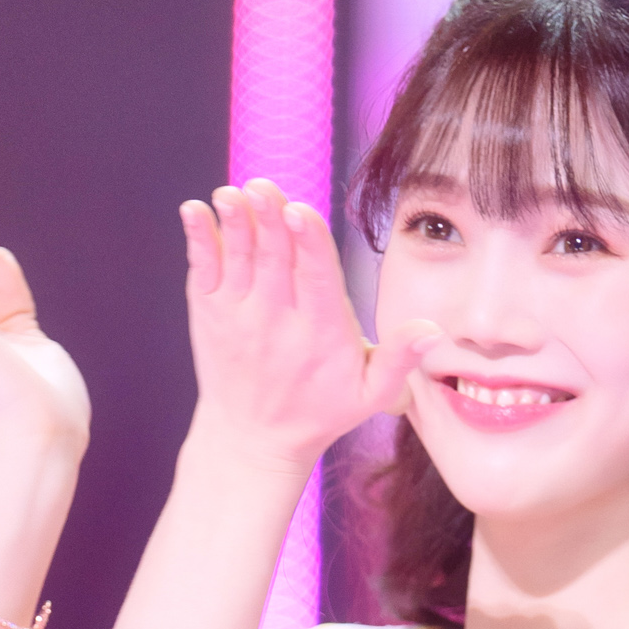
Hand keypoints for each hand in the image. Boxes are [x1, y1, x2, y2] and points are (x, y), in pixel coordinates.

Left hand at [181, 180, 436, 469]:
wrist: (252, 440)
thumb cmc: (319, 410)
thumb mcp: (369, 394)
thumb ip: (400, 358)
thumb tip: (434, 332)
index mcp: (320, 334)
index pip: (316, 280)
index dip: (309, 245)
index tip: (301, 213)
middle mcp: (277, 323)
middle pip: (275, 261)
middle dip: (271, 222)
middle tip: (264, 188)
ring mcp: (239, 316)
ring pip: (238, 261)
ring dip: (234, 224)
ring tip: (231, 194)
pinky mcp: (210, 313)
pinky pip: (203, 270)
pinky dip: (199, 240)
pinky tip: (194, 210)